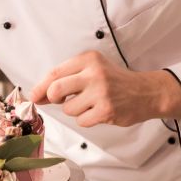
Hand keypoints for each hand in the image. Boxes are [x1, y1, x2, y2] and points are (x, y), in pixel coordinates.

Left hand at [29, 50, 180, 127]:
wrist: (146, 92)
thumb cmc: (114, 81)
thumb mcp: (92, 70)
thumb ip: (66, 79)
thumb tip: (38, 95)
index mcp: (88, 59)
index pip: (55, 73)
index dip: (41, 87)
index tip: (34, 96)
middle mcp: (94, 73)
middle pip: (56, 90)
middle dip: (53, 99)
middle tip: (61, 100)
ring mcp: (101, 92)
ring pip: (68, 108)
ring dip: (75, 110)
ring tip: (90, 104)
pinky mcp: (106, 110)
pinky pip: (82, 121)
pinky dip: (86, 120)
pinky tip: (98, 112)